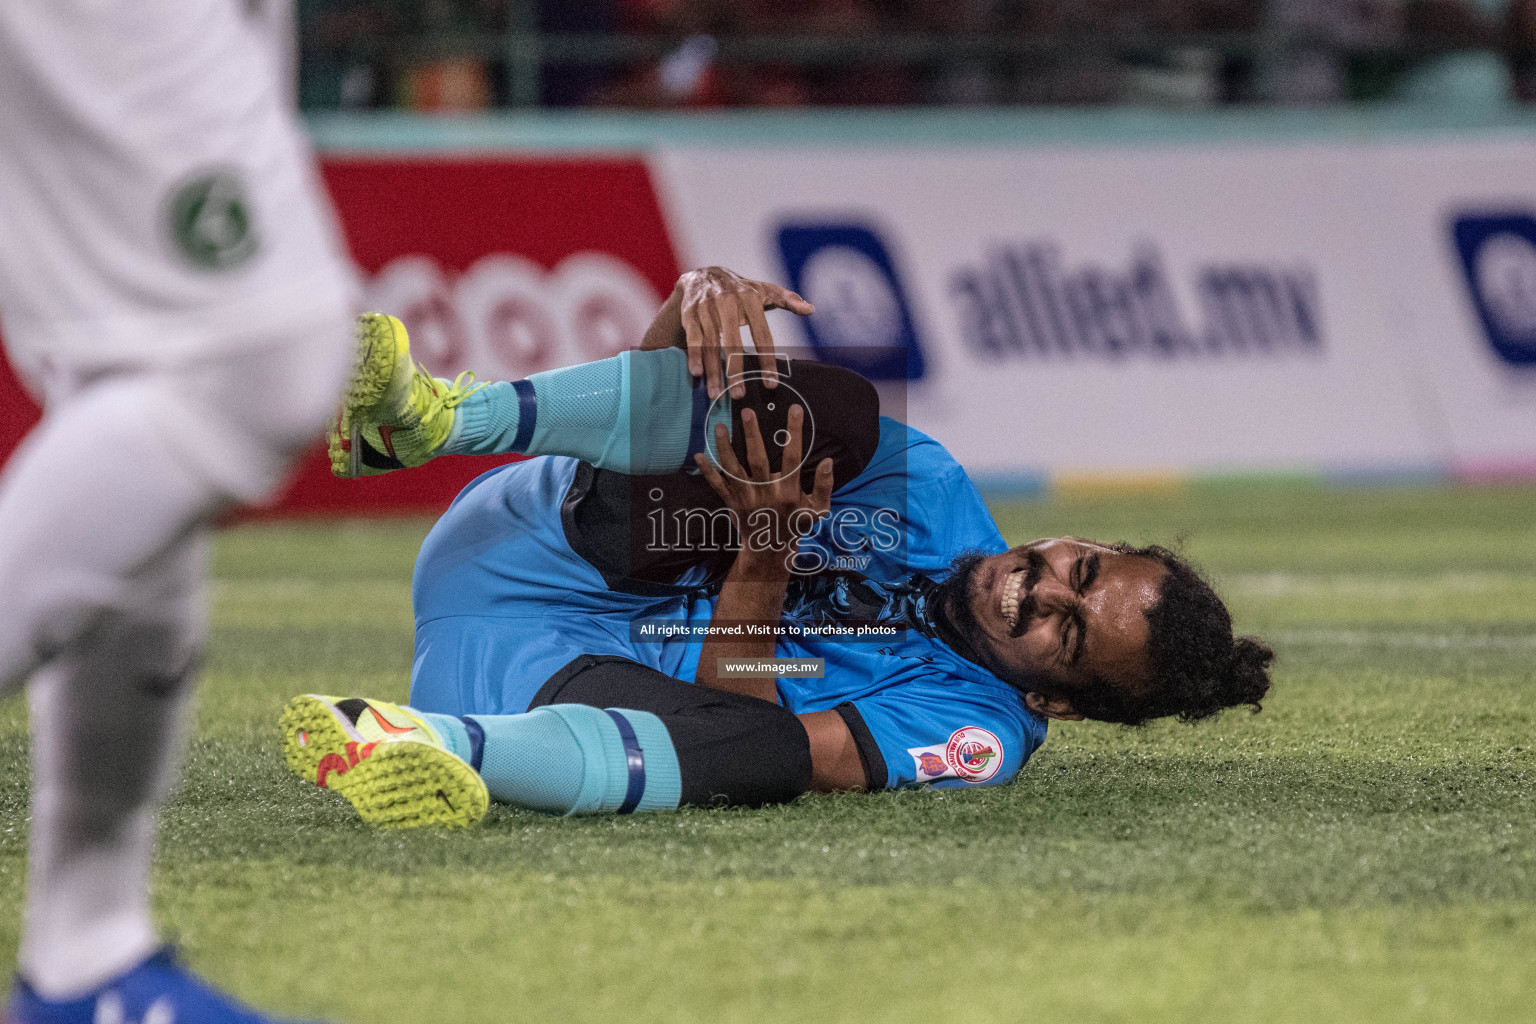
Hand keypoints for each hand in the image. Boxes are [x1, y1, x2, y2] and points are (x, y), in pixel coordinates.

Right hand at [676, 266, 813, 399]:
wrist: (704, 274)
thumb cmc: (741, 289)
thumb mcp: (764, 290)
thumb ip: (788, 300)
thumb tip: (811, 309)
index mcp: (750, 298)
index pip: (762, 334)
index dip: (767, 360)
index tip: (770, 384)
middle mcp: (727, 302)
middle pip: (733, 342)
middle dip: (735, 371)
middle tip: (739, 395)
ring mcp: (707, 308)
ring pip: (711, 344)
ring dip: (713, 371)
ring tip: (717, 394)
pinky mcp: (690, 313)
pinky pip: (693, 338)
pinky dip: (694, 356)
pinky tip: (697, 374)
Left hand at [694, 405, 833, 564]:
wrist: (770, 551)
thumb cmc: (796, 526)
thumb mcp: (817, 510)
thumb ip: (825, 486)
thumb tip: (829, 461)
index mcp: (788, 492)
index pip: (792, 457)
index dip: (794, 433)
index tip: (794, 409)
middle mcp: (765, 493)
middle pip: (756, 459)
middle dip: (751, 434)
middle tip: (747, 411)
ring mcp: (746, 498)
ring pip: (733, 469)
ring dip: (724, 447)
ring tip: (718, 426)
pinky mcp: (732, 503)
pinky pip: (717, 486)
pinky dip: (707, 472)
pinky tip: (698, 455)